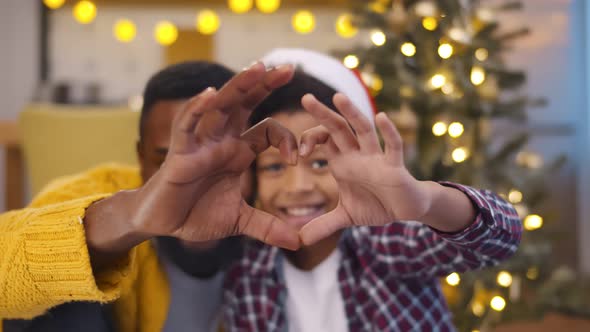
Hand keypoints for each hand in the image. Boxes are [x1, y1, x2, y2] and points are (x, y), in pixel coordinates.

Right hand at [86, 63, 301, 260]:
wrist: (164, 224)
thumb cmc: (197, 214)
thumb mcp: (240, 221)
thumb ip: (268, 227)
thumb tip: (298, 243)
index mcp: (238, 151)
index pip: (267, 129)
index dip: (286, 137)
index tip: (296, 158)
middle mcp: (221, 140)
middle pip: (245, 104)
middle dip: (265, 85)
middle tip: (288, 68)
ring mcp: (200, 143)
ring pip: (220, 106)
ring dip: (238, 87)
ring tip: (257, 68)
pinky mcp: (179, 152)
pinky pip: (187, 126)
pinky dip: (197, 110)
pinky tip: (210, 94)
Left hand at [297, 93, 433, 244]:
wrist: (406, 210)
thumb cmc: (376, 204)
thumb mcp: (346, 217)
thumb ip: (323, 225)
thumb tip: (299, 240)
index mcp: (343, 161)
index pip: (322, 140)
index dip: (308, 140)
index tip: (298, 154)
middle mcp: (357, 154)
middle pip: (338, 128)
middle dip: (323, 113)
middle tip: (305, 97)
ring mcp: (376, 157)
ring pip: (362, 130)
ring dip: (351, 113)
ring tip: (338, 96)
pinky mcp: (395, 166)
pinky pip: (392, 146)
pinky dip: (388, 132)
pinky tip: (381, 117)